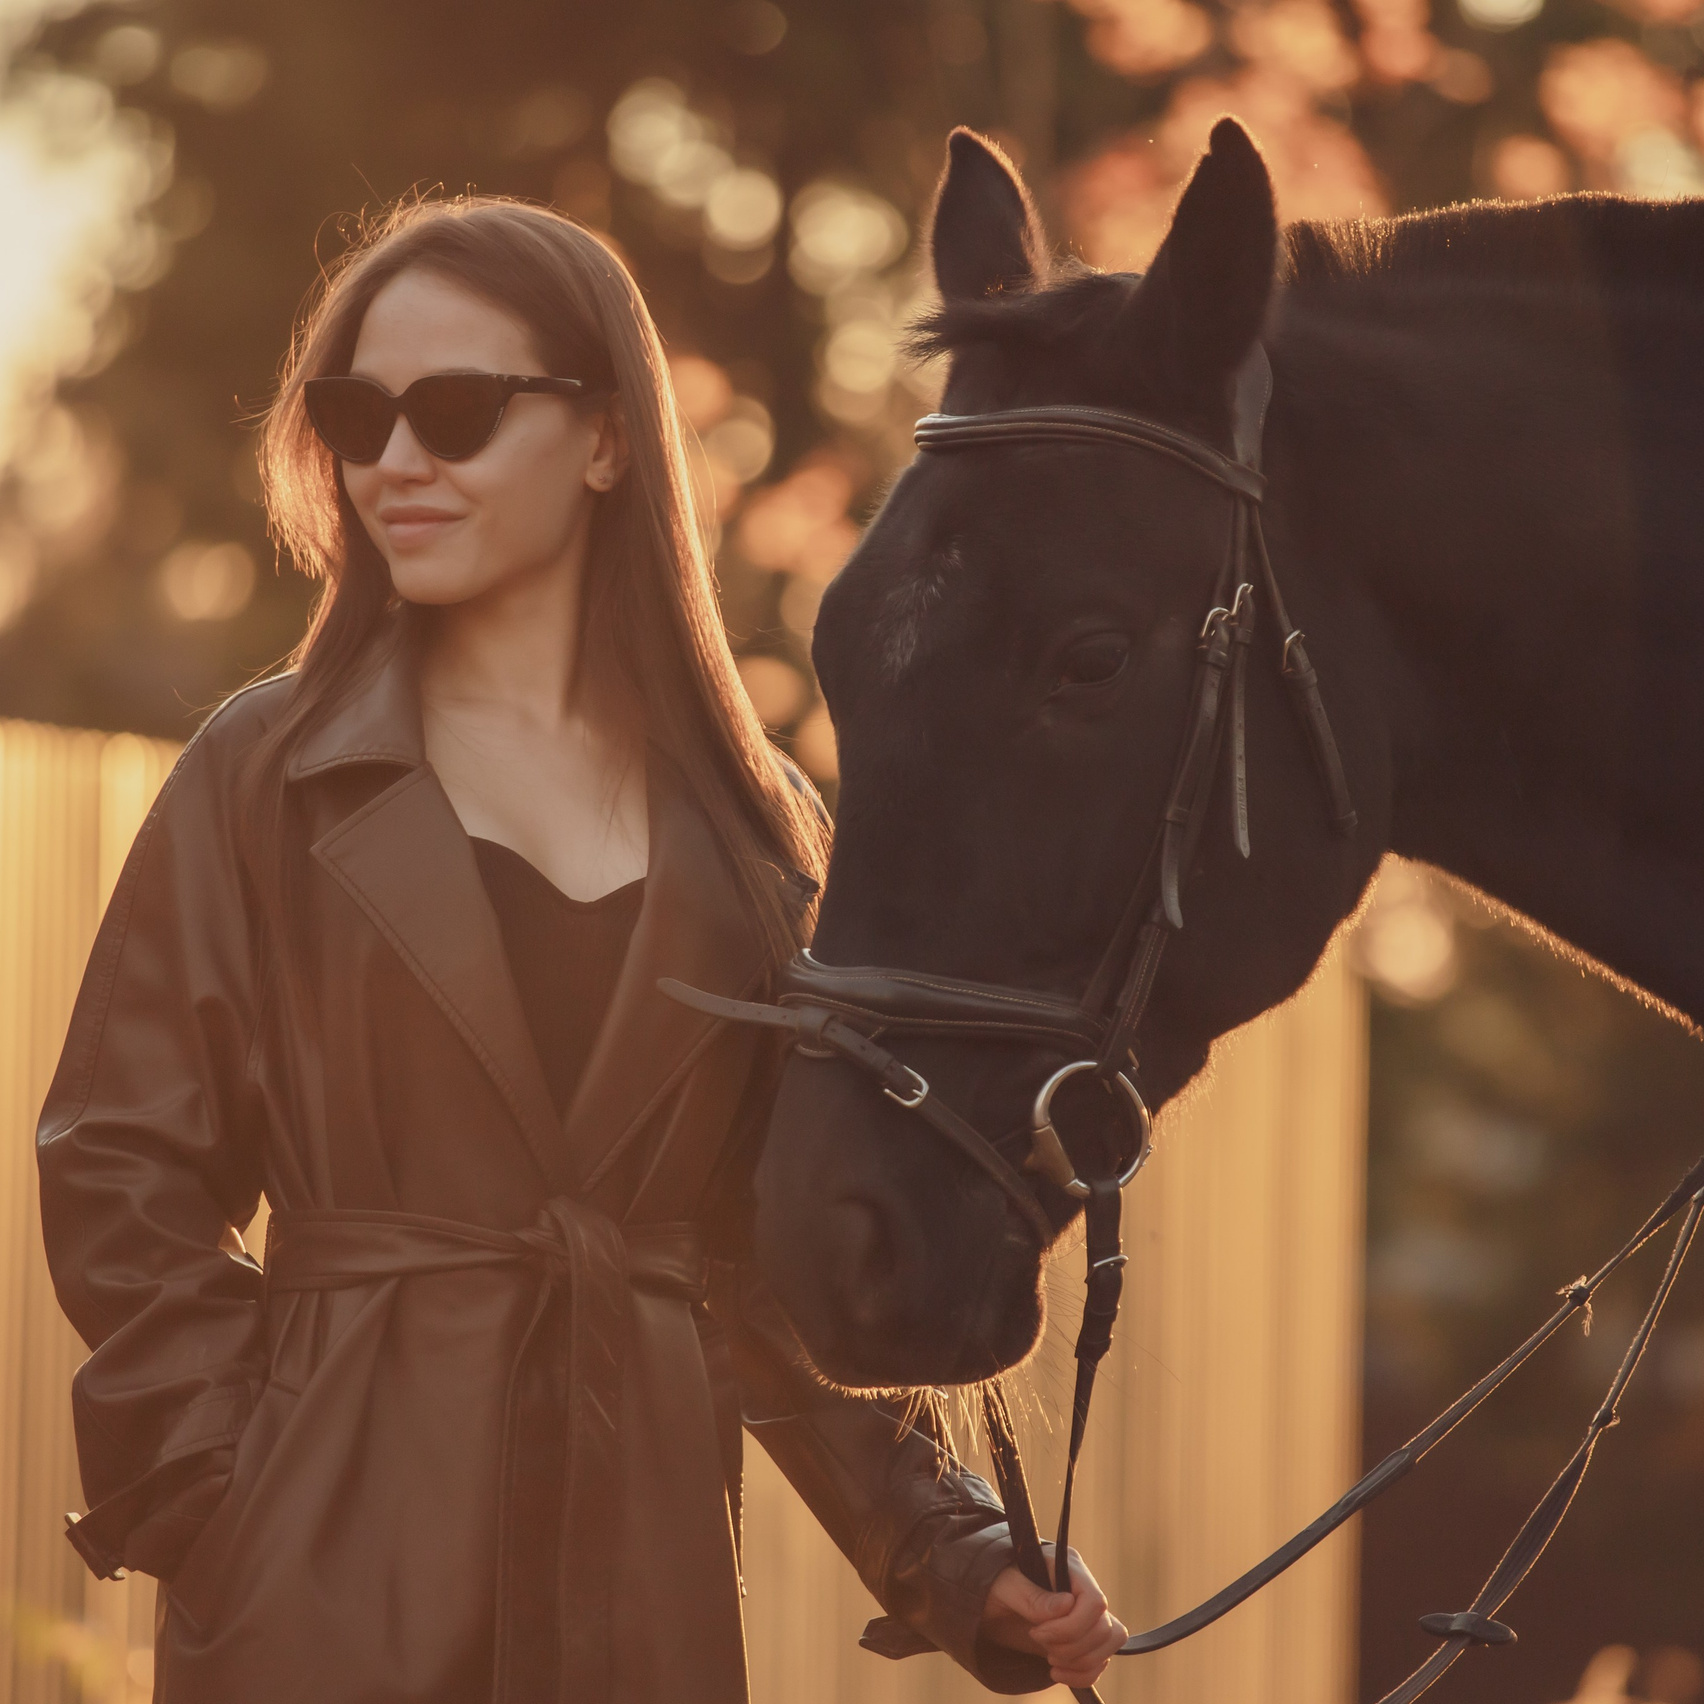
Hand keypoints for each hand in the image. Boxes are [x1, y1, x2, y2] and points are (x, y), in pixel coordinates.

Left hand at [981, 1545, 1126, 1690]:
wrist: (992, 1604)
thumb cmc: (998, 1586)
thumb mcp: (1006, 1587)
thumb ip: (1033, 1597)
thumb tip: (1067, 1605)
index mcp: (1069, 1566)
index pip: (1095, 1601)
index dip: (1071, 1626)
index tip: (1038, 1633)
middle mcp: (1085, 1588)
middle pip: (1104, 1627)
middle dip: (1070, 1646)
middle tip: (1039, 1641)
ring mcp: (1089, 1614)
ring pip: (1110, 1643)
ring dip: (1079, 1660)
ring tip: (1049, 1658)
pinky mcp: (1087, 1637)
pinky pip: (1101, 1661)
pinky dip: (1082, 1674)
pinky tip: (1057, 1672)